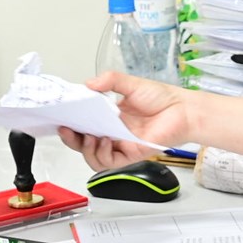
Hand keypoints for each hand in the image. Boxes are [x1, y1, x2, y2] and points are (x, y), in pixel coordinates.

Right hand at [56, 71, 198, 169]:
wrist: (182, 109)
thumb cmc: (160, 98)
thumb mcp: (130, 83)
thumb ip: (109, 80)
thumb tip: (88, 83)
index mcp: (108, 117)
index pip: (82, 124)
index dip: (70, 124)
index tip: (61, 117)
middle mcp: (111, 132)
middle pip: (83, 143)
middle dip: (71, 139)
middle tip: (66, 129)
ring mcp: (120, 145)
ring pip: (93, 157)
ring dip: (87, 148)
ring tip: (90, 136)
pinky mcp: (131, 154)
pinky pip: (110, 162)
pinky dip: (103, 154)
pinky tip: (106, 141)